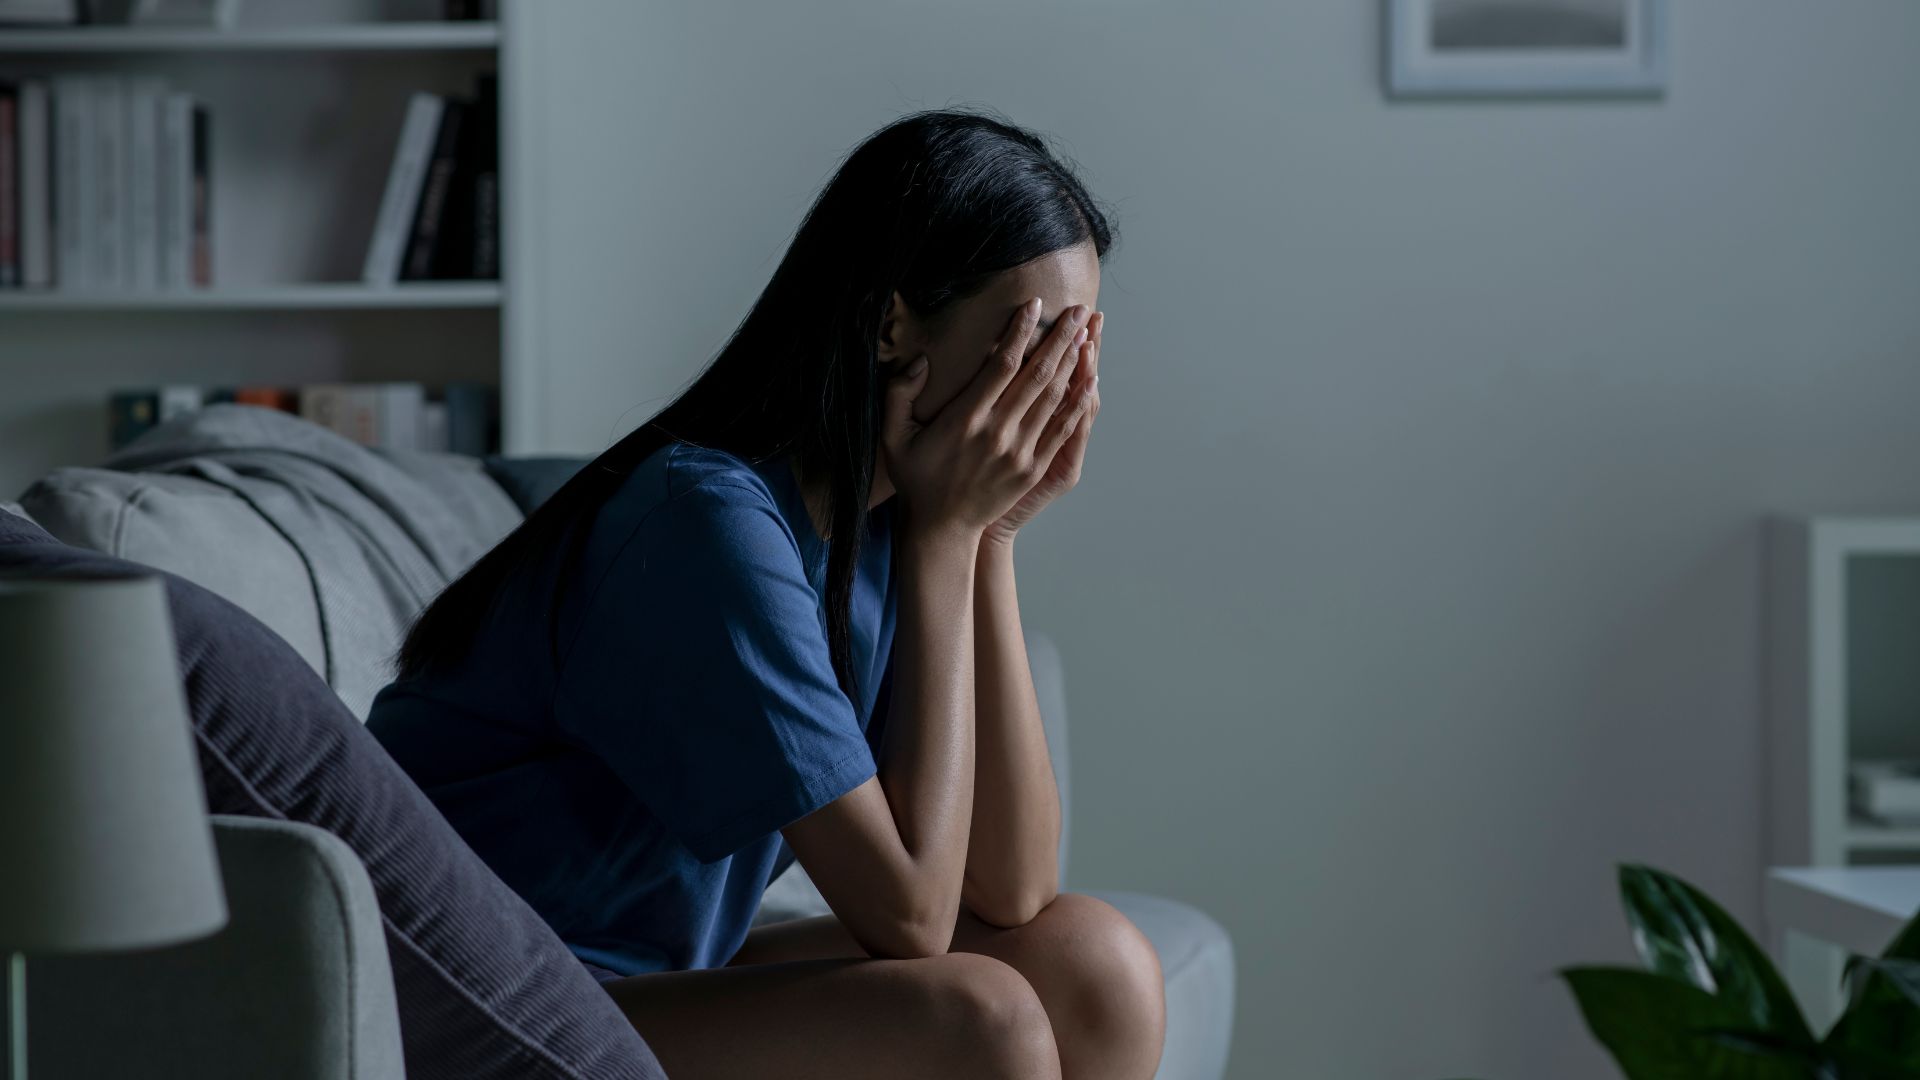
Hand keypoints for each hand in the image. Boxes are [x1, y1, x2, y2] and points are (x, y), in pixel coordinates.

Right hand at [881, 298, 1095, 542]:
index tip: (1035, 306)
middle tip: (1076, 310)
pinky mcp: (1033, 468)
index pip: (1001, 365)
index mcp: (965, 419)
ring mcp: (1019, 451)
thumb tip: (920, 361)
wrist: (941, 528)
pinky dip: (1078, 402)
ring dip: (1073, 363)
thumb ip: (899, 394)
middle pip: (1037, 375)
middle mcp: (997, 432)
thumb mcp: (893, 436)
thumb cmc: (916, 477)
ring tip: (1087, 333)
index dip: (1020, 332)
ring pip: (1054, 398)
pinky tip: (1089, 380)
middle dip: (1059, 339)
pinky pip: (1062, 429)